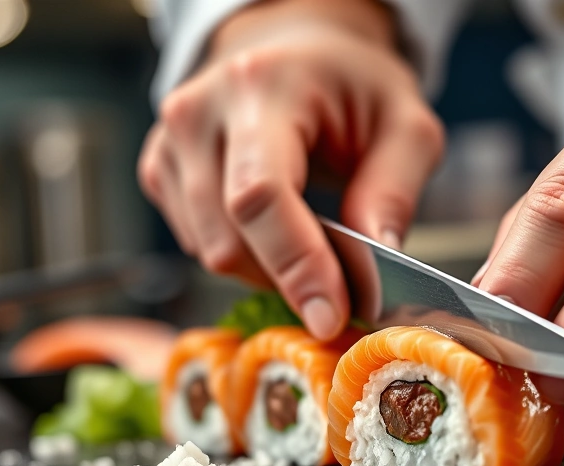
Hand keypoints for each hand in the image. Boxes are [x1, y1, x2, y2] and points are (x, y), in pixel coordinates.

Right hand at [138, 0, 443, 339]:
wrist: (294, 50)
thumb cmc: (351, 85)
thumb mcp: (405, 122)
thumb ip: (394, 190)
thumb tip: (374, 260)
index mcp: (261, 87)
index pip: (261, 196)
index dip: (295, 266)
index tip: (329, 316)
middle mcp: (198, 112)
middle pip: (228, 241)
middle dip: (289, 278)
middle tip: (341, 281)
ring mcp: (168, 143)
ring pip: (210, 253)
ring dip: (267, 269)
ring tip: (312, 238)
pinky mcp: (158, 171)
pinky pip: (197, 246)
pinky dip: (244, 256)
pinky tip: (274, 227)